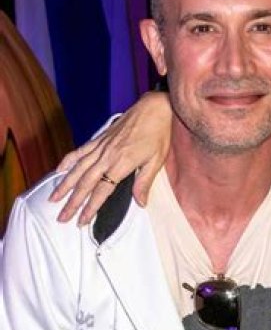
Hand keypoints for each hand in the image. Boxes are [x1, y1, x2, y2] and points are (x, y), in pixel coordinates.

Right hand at [50, 91, 171, 224]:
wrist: (154, 108)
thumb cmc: (158, 134)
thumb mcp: (157, 160)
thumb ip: (144, 182)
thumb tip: (140, 203)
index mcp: (122, 163)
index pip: (102, 190)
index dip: (91, 207)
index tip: (82, 221)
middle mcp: (107, 156)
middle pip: (85, 183)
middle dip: (72, 202)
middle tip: (62, 218)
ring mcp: (101, 146)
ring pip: (78, 169)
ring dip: (64, 185)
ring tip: (53, 199)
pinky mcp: (100, 138)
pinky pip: (80, 151)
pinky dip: (68, 161)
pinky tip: (58, 170)